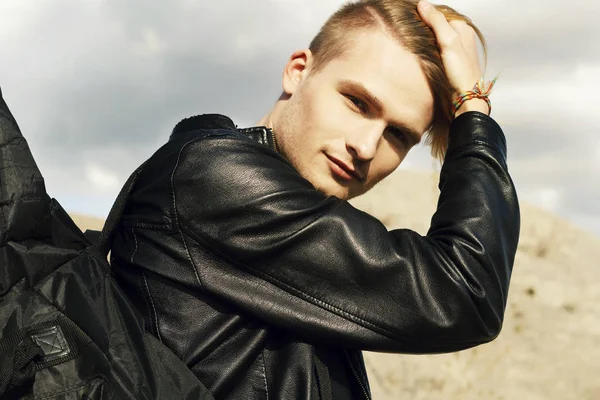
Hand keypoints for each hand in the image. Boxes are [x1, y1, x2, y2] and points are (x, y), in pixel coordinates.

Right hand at [417, 0, 488, 115]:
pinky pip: (434, 52)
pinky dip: (426, 53)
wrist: (465, 99)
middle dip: (424, 29)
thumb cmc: (461, 72)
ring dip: (423, 42)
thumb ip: (436, 21)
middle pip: (437, 27)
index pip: (439, 14)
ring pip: (434, 40)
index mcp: (463, 28)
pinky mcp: (449, 65)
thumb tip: (422, 4)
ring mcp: (454, 52)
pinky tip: (419, 58)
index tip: (411, 20)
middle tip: (410, 34)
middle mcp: (460, 38)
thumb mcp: (448, 41)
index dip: (425, 16)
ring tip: (412, 45)